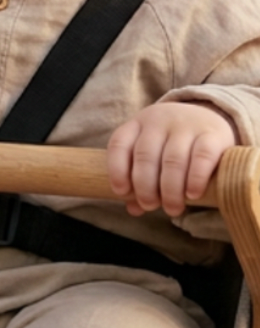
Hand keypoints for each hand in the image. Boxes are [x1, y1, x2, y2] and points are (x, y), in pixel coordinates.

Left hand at [107, 101, 237, 217]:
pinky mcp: (212, 135)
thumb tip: (133, 210)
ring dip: (170, 189)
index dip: (117, 169)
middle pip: (145, 156)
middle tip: (150, 206)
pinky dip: (195, 178)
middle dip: (145, 186)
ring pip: (173, 160)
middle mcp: (159, 121)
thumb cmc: (172, 142)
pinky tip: (192, 194)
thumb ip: (140, 178)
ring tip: (172, 209)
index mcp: (138, 124)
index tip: (121, 191)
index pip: (119, 143)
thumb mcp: (153, 152)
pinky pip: (201, 157)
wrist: (209, 117)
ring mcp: (186, 126)